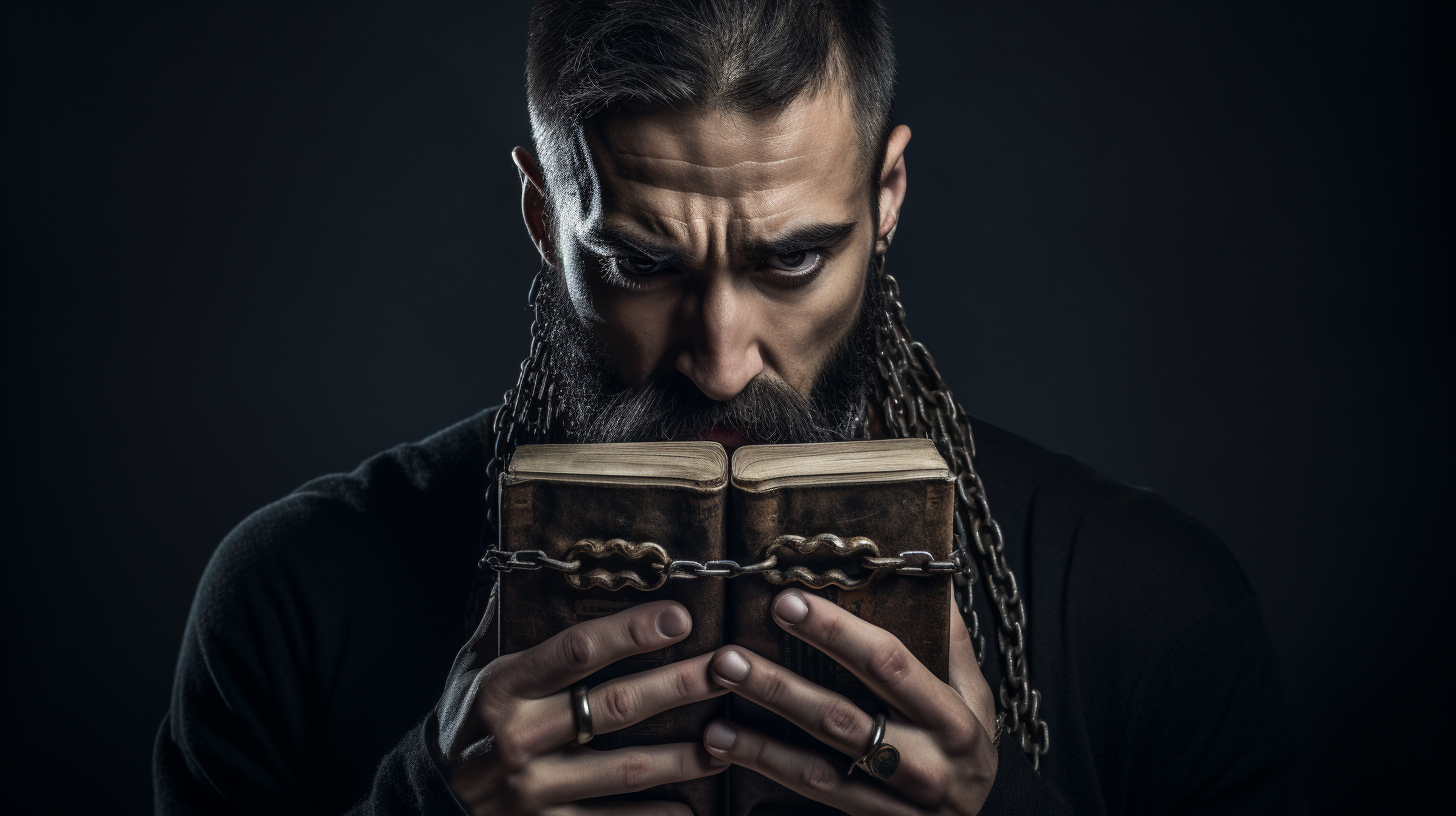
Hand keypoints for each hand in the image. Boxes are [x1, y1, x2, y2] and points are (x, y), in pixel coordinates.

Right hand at [436, 596, 728, 815]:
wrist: (426, 804)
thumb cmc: (459, 724)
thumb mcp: (469, 669)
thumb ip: (501, 622)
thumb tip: (519, 565)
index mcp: (504, 688)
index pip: (576, 651)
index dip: (630, 632)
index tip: (679, 616)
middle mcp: (520, 737)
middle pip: (615, 707)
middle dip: (678, 686)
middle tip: (727, 669)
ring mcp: (534, 790)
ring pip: (625, 769)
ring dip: (682, 756)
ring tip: (727, 739)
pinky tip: (690, 807)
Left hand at [702, 589, 997, 814]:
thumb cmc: (967, 748)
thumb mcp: (974, 696)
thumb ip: (951, 639)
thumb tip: (932, 577)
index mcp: (952, 718)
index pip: (889, 664)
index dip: (836, 632)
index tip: (788, 602)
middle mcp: (927, 761)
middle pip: (843, 716)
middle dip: (781, 683)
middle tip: (730, 653)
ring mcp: (897, 799)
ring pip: (818, 759)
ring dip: (762, 726)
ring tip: (718, 691)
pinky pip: (812, 790)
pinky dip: (763, 762)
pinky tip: (722, 739)